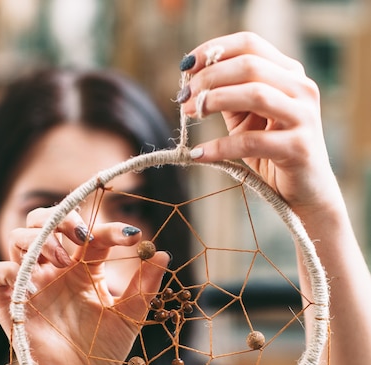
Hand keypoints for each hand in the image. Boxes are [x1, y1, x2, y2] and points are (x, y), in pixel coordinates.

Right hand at [0, 207, 168, 364]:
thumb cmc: (102, 351)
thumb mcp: (130, 317)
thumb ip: (145, 286)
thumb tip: (163, 253)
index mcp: (83, 269)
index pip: (90, 234)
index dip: (110, 228)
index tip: (133, 237)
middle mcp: (55, 271)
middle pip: (44, 222)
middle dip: (61, 218)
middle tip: (82, 235)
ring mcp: (31, 284)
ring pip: (18, 238)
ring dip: (39, 239)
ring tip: (62, 259)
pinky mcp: (10, 304)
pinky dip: (6, 268)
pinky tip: (30, 279)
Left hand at [181, 32, 343, 218]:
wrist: (307, 192)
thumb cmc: (273, 153)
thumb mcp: (249, 119)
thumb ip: (230, 97)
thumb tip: (193, 82)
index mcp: (290, 74)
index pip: (250, 44)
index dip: (214, 50)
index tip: (186, 66)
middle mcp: (301, 89)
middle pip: (249, 66)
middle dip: (209, 78)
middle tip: (184, 96)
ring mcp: (303, 117)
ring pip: (255, 94)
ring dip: (214, 100)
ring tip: (191, 113)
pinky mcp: (298, 148)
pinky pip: (251, 142)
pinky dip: (220, 147)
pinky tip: (200, 154)